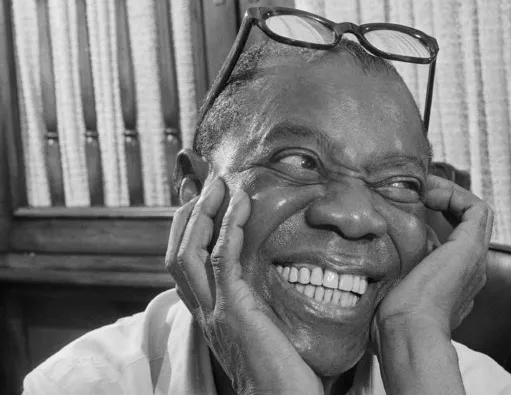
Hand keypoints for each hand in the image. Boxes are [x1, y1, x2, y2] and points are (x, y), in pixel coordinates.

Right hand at [165, 177, 322, 394]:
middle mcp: (205, 313)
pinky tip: (241, 205)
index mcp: (211, 316)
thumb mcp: (265, 332)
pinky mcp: (234, 311)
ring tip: (218, 185)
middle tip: (208, 184)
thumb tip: (274, 280)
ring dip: (202, 214)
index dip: (189, 231)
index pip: (186, 267)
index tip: (204, 202)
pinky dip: (228, 228)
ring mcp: (215, 312)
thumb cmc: (284, 375)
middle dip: (188, 215)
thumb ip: (259, 306)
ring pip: (188, 253)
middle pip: (177, 254)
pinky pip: (222, 260)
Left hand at [369, 176, 492, 393]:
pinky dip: (455, 196)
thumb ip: (390, 271)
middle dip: (446, 201)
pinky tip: (428, 195)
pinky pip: (476, 210)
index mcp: (452, 280)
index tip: (410, 205)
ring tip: (424, 189)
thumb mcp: (392, 287)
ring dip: (450, 194)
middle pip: (468, 224)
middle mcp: (470, 269)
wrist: (407, 332)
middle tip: (420, 191)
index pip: (455, 239)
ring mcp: (473, 259)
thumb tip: (367, 257)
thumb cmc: (391, 318)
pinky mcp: (470, 248)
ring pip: (475, 214)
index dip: (438, 216)